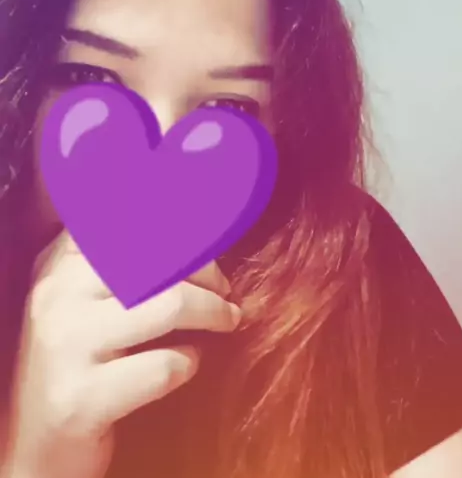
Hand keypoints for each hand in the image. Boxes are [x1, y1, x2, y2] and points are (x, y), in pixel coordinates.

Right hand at [2, 233, 239, 477]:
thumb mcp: (83, 296)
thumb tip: (196, 227)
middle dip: (207, 271)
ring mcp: (66, 345)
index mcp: (59, 260)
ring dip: (212, 312)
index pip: (129, 220)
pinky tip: (186, 364)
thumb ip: (121, 257)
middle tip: (225, 289)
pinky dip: (190, 363)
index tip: (209, 242)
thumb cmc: (75, 359)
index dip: (182, 226)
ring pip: (169, 304)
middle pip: (160, 256)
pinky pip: (164, 366)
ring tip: (226, 320)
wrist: (31, 444)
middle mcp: (57, 293)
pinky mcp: (81, 398)